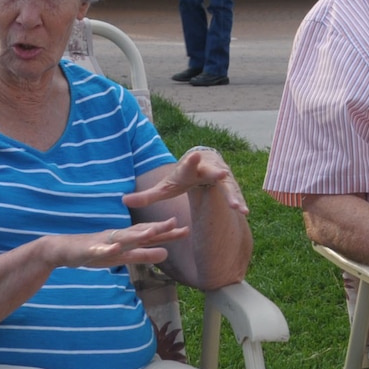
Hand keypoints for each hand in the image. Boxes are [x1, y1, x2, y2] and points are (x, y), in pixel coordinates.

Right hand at [44, 218, 187, 269]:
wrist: (61, 250)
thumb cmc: (95, 252)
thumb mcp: (122, 257)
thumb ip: (143, 254)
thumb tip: (166, 253)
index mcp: (125, 238)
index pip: (149, 234)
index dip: (167, 232)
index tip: (185, 229)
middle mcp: (117, 237)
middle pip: (140, 232)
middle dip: (157, 229)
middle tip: (175, 224)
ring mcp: (102, 242)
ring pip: (121, 239)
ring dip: (135, 236)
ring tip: (151, 234)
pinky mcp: (88, 250)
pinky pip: (98, 249)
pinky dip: (106, 248)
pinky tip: (114, 248)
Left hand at [123, 148, 244, 213]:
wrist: (202, 165)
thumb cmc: (181, 178)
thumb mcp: (165, 188)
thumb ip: (146, 196)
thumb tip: (123, 200)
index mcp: (189, 169)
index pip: (189, 165)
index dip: (191, 161)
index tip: (194, 155)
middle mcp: (208, 170)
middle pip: (213, 173)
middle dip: (218, 175)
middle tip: (223, 176)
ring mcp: (222, 177)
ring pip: (228, 186)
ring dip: (234, 196)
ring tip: (239, 208)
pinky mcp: (230, 186)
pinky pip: (235, 195)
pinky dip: (240, 202)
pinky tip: (245, 212)